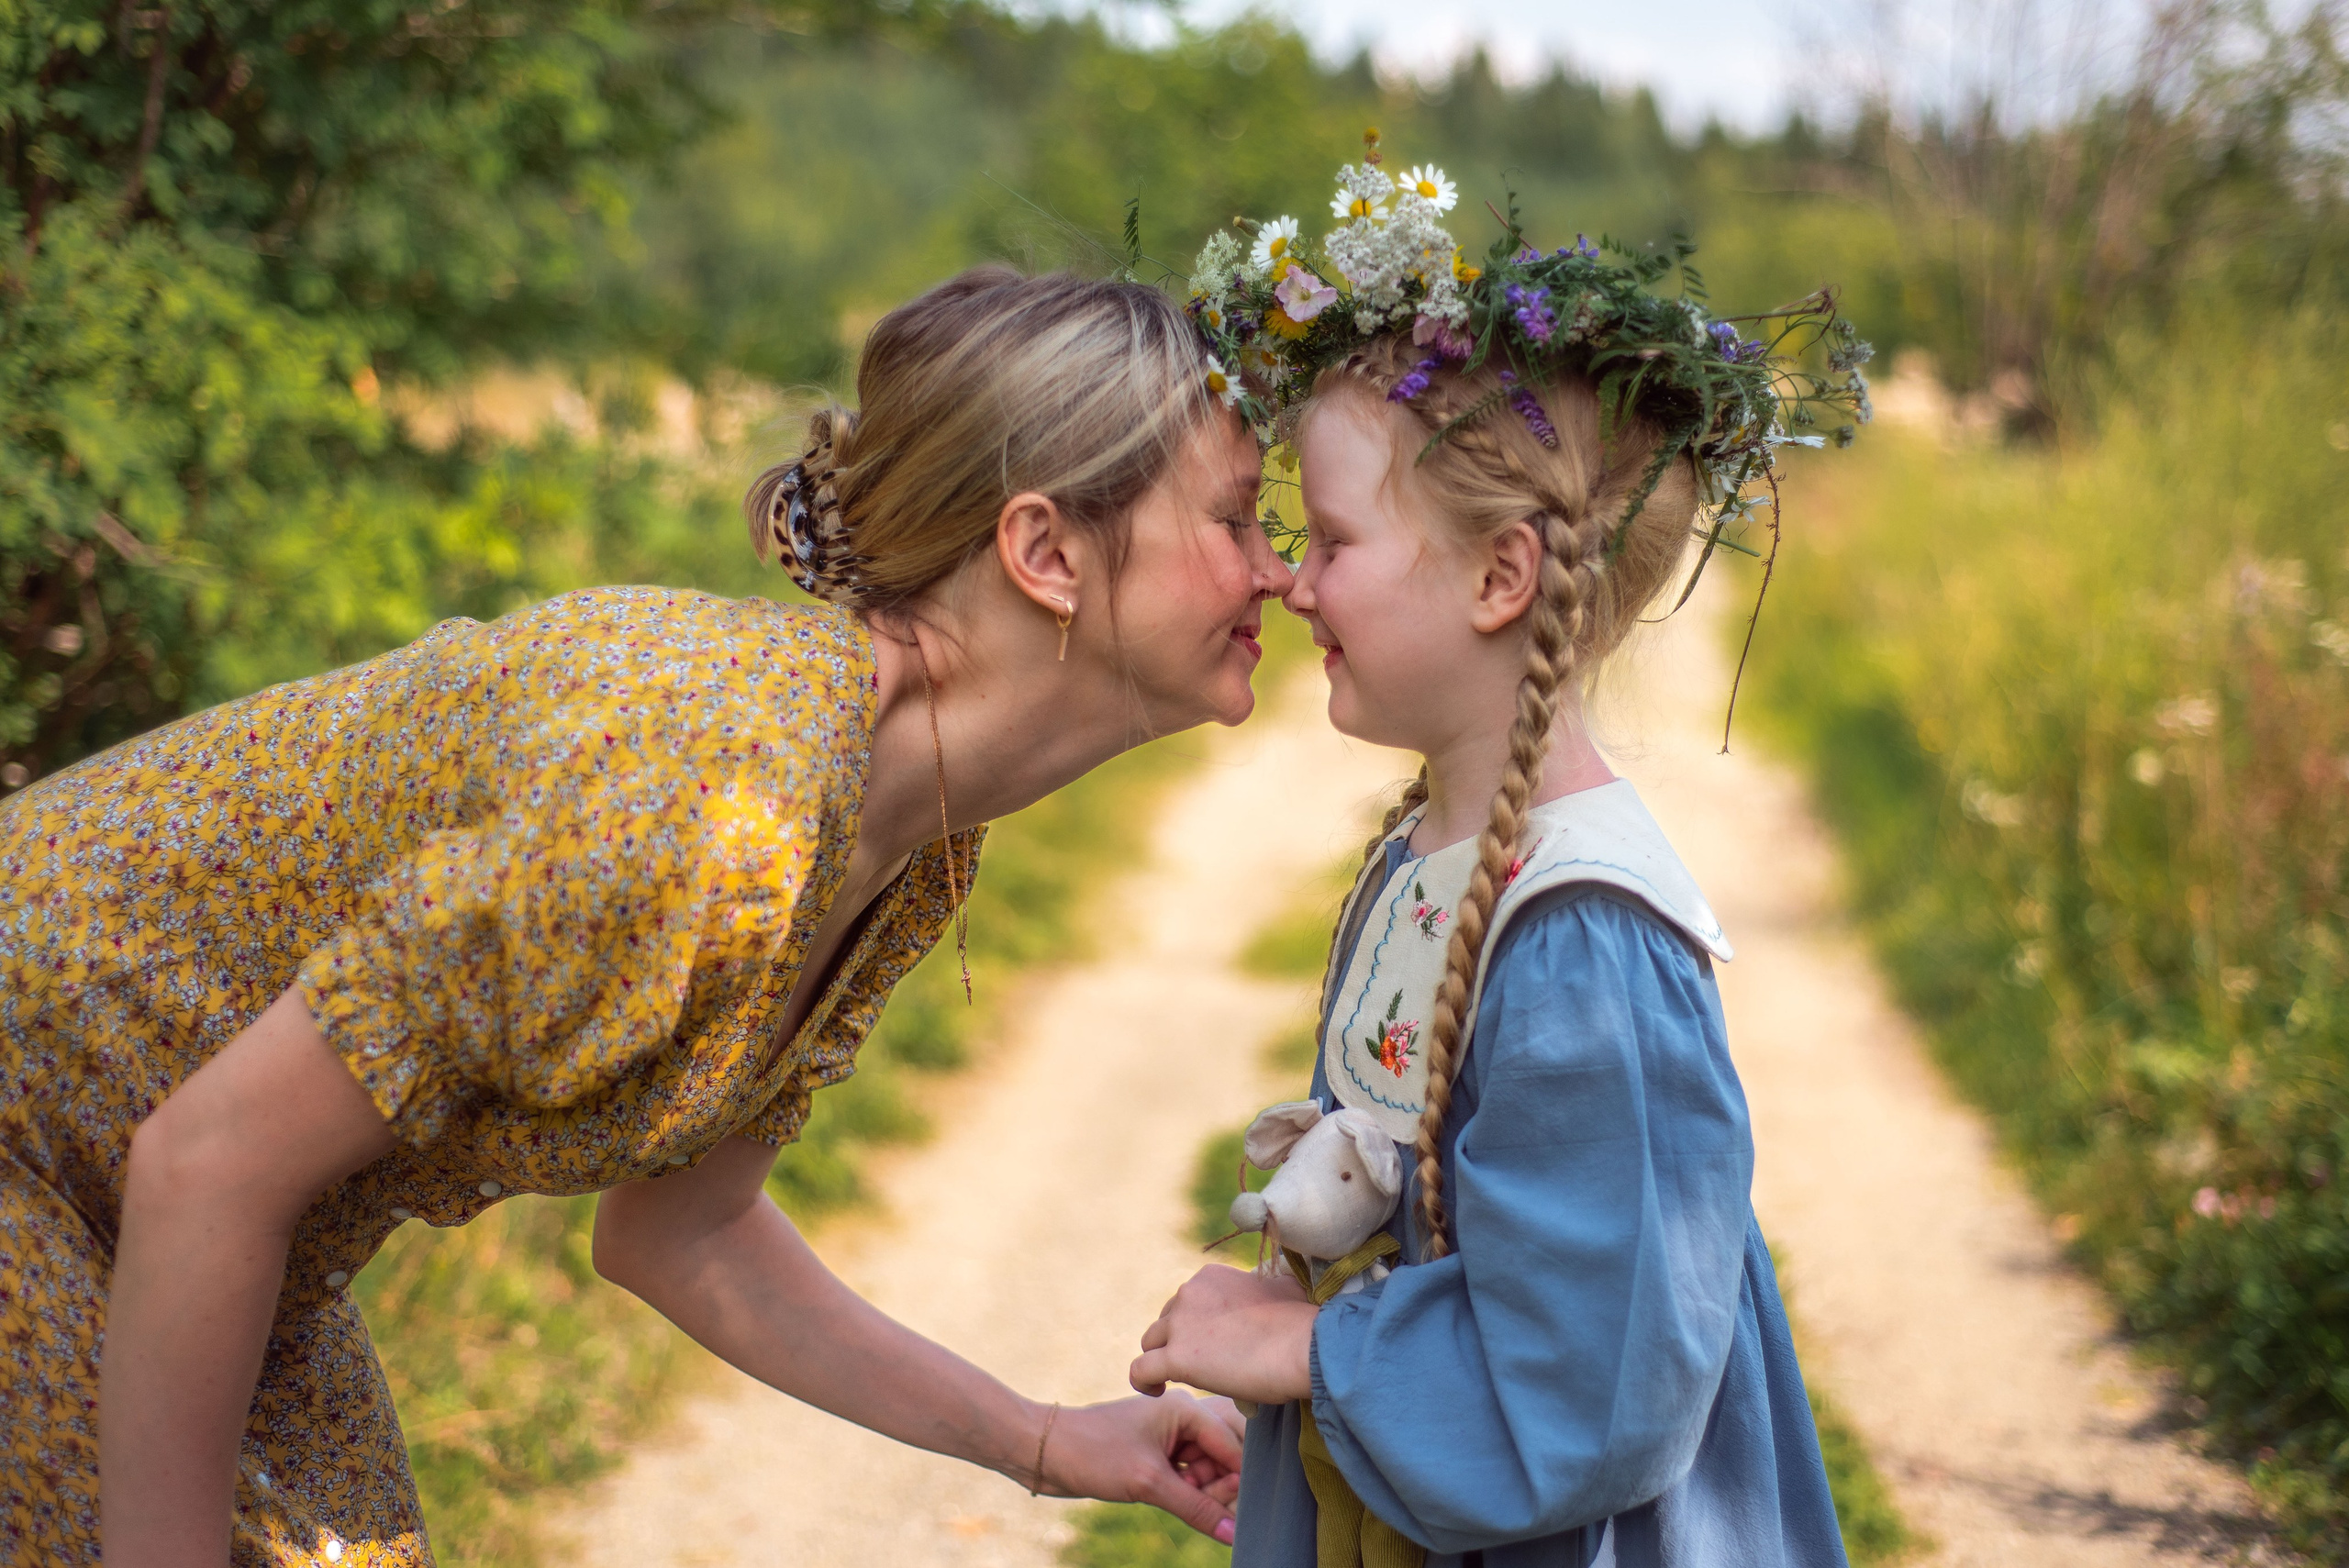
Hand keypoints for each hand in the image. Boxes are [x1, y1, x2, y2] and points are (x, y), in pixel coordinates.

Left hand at [1038, 1392, 1248, 1543]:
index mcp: (1185, 1408)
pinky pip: (1187, 1476)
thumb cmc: (1093, 1453)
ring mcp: (1168, 1437)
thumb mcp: (1149, 1483)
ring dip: (1200, 1493)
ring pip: (1206, 1470)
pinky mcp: (1156, 1455)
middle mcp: (1181, 1418)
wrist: (1045, 1451)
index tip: (1234, 1512)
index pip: (1233, 1447)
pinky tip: (1174, 1503)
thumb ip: (1196, 1508)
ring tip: (1180, 1503)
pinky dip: (1185, 1493)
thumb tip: (1232, 1534)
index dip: (1237, 1482)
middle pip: (1223, 1458)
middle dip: (1218, 1487)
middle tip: (1199, 1507)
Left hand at [1131, 1264, 1316, 1405]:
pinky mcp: (1178, 1357)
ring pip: (1151, 1343)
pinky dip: (1144, 1383)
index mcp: (1210, 1277)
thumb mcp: (1280, 1288)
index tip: (1213, 1345)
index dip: (1196, 1325)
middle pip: (1166, 1321)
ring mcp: (1181, 1324)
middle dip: (1178, 1340)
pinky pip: (1141, 1370)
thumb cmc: (1302, 1322)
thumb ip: (1262, 1290)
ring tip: (1173, 1381)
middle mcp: (1189, 1293)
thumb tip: (1273, 1292)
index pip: (1187, 1302)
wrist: (1306, 1345)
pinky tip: (1157, 1392)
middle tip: (1201, 1365)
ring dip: (1162, 1359)